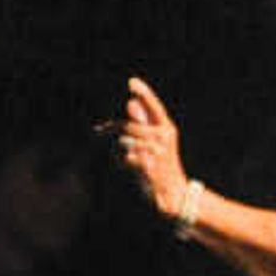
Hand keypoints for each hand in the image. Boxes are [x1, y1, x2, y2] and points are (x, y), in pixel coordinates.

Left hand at [114, 76, 190, 216]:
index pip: (154, 107)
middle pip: (130, 125)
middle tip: (101, 130)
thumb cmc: (161, 166)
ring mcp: (157, 151)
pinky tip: (127, 167)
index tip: (132, 82)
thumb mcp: (154, 143)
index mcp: (167, 128)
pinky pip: (126, 157)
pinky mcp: (149, 165)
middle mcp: (164, 137)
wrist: (174, 193)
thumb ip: (143, 123)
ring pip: (126, 141)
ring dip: (119, 149)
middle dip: (113, 129)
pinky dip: (122, 162)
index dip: (144, 94)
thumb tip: (130, 103)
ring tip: (123, 157)